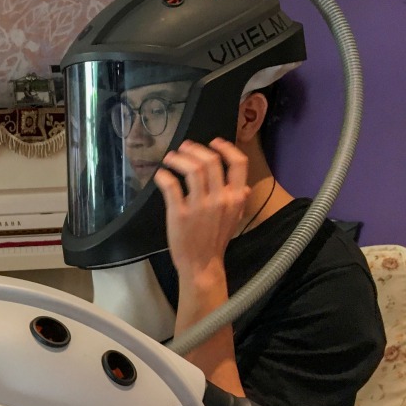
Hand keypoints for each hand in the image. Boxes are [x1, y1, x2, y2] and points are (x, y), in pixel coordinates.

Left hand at [153, 137, 250, 281]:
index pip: (239, 164)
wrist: (202, 263)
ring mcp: (200, 206)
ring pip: (192, 170)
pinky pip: (171, 186)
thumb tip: (245, 187)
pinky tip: (161, 174)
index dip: (226, 148)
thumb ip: (239, 200)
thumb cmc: (216, 239)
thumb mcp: (234, 218)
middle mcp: (220, 198)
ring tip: (170, 158)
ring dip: (178, 159)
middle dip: (195, 149)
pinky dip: (164, 175)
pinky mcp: (180, 213)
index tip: (214, 142)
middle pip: (210, 161)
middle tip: (184, 147)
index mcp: (236, 197)